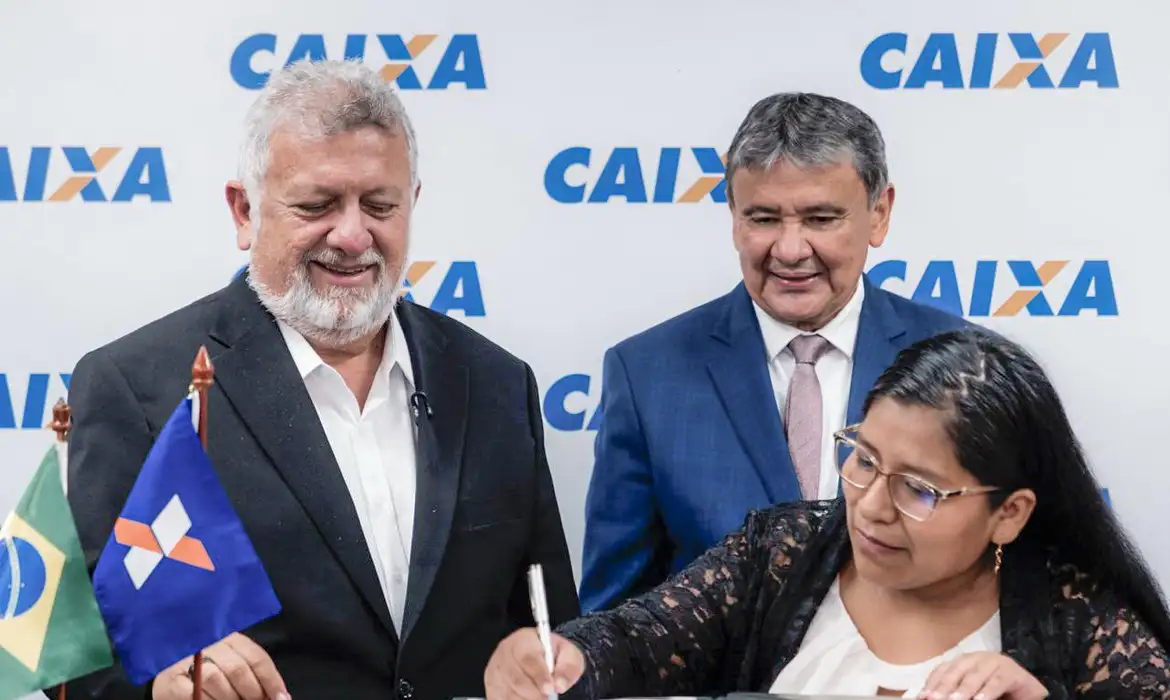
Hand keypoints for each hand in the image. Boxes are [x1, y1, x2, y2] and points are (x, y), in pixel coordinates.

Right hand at [152, 632, 289, 699]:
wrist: (165, 666)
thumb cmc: (204, 666)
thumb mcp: (229, 661)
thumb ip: (250, 673)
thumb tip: (280, 696)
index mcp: (227, 636)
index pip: (255, 657)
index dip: (271, 680)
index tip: (282, 698)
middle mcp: (207, 643)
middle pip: (238, 669)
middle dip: (253, 693)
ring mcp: (186, 660)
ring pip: (217, 681)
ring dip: (232, 699)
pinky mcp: (171, 681)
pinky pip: (196, 695)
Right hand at [485, 629, 584, 699]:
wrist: (542, 658)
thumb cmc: (553, 655)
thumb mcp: (568, 654)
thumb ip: (568, 666)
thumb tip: (560, 685)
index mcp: (523, 639)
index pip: (528, 658)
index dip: (539, 675)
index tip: (550, 689)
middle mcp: (505, 653)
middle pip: (516, 678)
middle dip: (534, 693)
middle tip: (547, 698)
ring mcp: (495, 670)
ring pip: (508, 692)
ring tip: (539, 698)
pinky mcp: (491, 686)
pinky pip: (501, 699)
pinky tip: (526, 699)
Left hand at [919, 652, 1046, 699]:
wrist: (1027, 689)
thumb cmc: (995, 693)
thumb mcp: (970, 693)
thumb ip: (953, 693)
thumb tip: (926, 697)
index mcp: (961, 663)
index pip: (942, 672)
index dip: (932, 684)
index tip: (922, 697)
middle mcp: (975, 659)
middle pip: (955, 673)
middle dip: (943, 688)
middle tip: (934, 699)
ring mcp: (993, 662)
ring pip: (975, 676)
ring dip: (964, 690)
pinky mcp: (1011, 671)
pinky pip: (997, 682)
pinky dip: (987, 692)